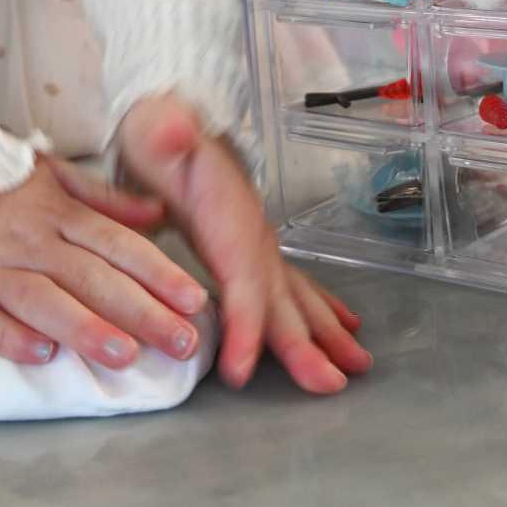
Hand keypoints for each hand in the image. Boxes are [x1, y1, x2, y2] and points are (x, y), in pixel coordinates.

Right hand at [0, 155, 211, 369]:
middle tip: (182, 341)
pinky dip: (11, 338)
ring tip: (126, 355)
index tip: (194, 299)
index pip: (116, 244)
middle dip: (140, 311)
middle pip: (90, 277)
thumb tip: (158, 213)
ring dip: (86, 327)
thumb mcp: (49, 175)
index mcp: (55, 212)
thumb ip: (105, 199)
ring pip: (43, 299)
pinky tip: (41, 355)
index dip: (157, 272)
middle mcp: (28, 241)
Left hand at [117, 94, 373, 395]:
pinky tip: (345, 329)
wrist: (164, 120)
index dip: (244, 323)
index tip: (239, 370)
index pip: (240, 277)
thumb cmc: (153, 131)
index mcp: (225, 215)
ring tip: (356, 368)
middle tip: (329, 385)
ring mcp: (256, 241)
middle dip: (303, 344)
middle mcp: (251, 232)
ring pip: (293, 295)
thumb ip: (164, 131)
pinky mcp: (251, 247)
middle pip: (277, 296)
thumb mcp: (151, 127)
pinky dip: (320, 309)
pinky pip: (292, 284)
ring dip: (324, 334)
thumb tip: (174, 130)